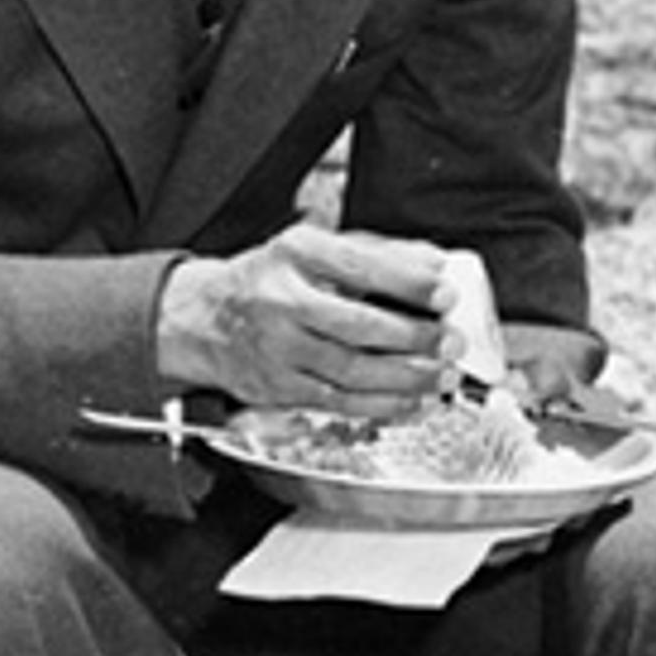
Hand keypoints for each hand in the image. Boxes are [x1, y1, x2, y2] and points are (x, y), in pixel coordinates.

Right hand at [155, 227, 487, 419]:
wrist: (203, 320)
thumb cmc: (268, 280)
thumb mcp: (313, 249)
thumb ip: (375, 252)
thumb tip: (431, 263)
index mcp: (295, 254)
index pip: (360, 266)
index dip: (408, 283)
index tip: (445, 293)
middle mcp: (281, 301)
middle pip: (359, 326)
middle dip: (415, 338)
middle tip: (451, 342)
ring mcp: (278, 349)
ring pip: (352, 371)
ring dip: (407, 379)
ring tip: (442, 377)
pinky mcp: (278, 388)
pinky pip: (339, 402)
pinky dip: (382, 406)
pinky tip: (411, 402)